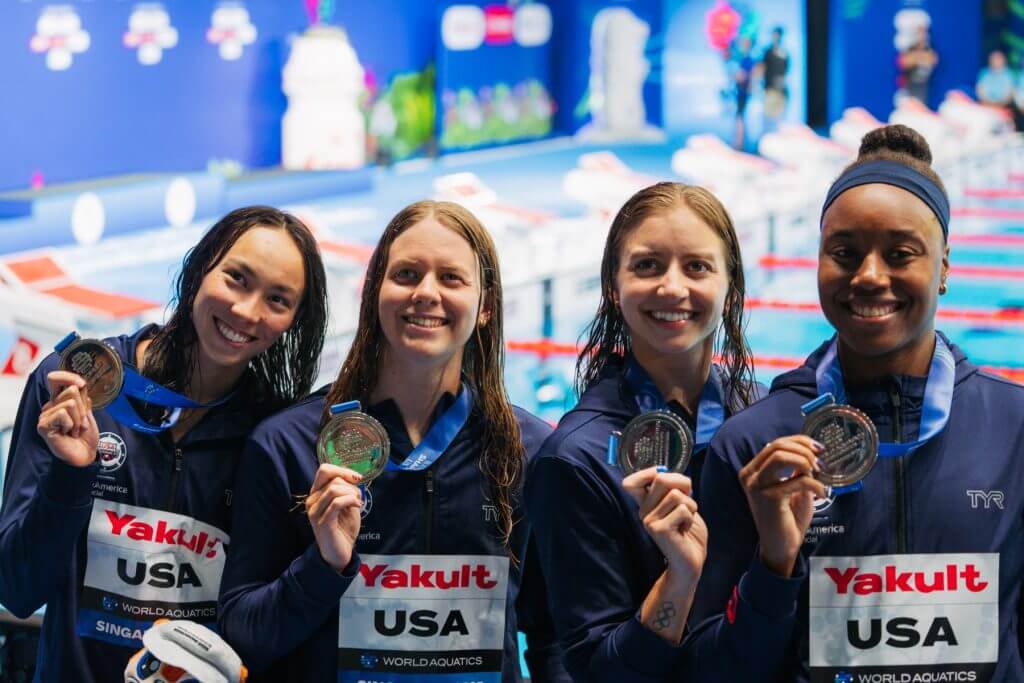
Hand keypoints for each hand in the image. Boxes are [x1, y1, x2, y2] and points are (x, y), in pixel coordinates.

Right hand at [36, 371, 99, 467]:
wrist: (85, 454)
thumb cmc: (85, 436)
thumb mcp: (87, 412)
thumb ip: (83, 398)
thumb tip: (80, 384)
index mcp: (59, 400)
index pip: (56, 378)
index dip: (68, 376)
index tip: (82, 383)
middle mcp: (50, 406)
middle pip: (71, 391)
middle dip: (83, 408)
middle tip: (80, 423)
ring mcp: (45, 415)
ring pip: (70, 403)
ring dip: (79, 419)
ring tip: (75, 430)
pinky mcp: (43, 425)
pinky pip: (63, 414)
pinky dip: (72, 425)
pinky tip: (68, 434)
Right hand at [306, 464, 363, 571]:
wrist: (339, 553)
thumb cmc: (344, 528)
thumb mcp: (348, 505)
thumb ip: (347, 490)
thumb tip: (354, 477)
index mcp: (317, 494)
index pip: (324, 470)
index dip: (342, 470)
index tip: (357, 478)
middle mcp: (312, 500)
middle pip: (332, 478)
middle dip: (351, 485)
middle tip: (358, 497)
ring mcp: (315, 511)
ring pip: (334, 489)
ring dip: (352, 493)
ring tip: (358, 503)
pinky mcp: (322, 522)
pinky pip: (337, 503)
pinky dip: (351, 501)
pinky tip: (357, 506)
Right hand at [623, 467, 706, 587]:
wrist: (690, 563)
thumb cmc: (688, 532)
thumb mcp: (682, 504)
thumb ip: (673, 489)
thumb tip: (664, 472)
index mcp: (646, 504)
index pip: (630, 483)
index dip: (647, 473)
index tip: (663, 480)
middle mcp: (643, 511)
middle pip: (661, 478)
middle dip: (682, 484)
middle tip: (687, 501)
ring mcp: (649, 521)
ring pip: (676, 495)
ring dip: (690, 506)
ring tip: (686, 520)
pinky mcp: (659, 530)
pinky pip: (683, 510)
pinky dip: (690, 518)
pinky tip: (684, 529)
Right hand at [738, 435, 825, 576]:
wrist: (781, 546)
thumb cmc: (787, 517)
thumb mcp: (791, 486)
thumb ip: (795, 468)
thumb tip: (809, 449)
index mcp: (753, 470)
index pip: (775, 444)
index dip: (799, 441)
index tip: (818, 448)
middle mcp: (749, 475)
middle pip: (777, 446)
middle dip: (804, 450)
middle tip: (820, 463)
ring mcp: (756, 486)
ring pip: (781, 456)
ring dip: (805, 462)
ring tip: (817, 475)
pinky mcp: (769, 497)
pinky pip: (797, 480)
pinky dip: (815, 484)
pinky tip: (822, 494)